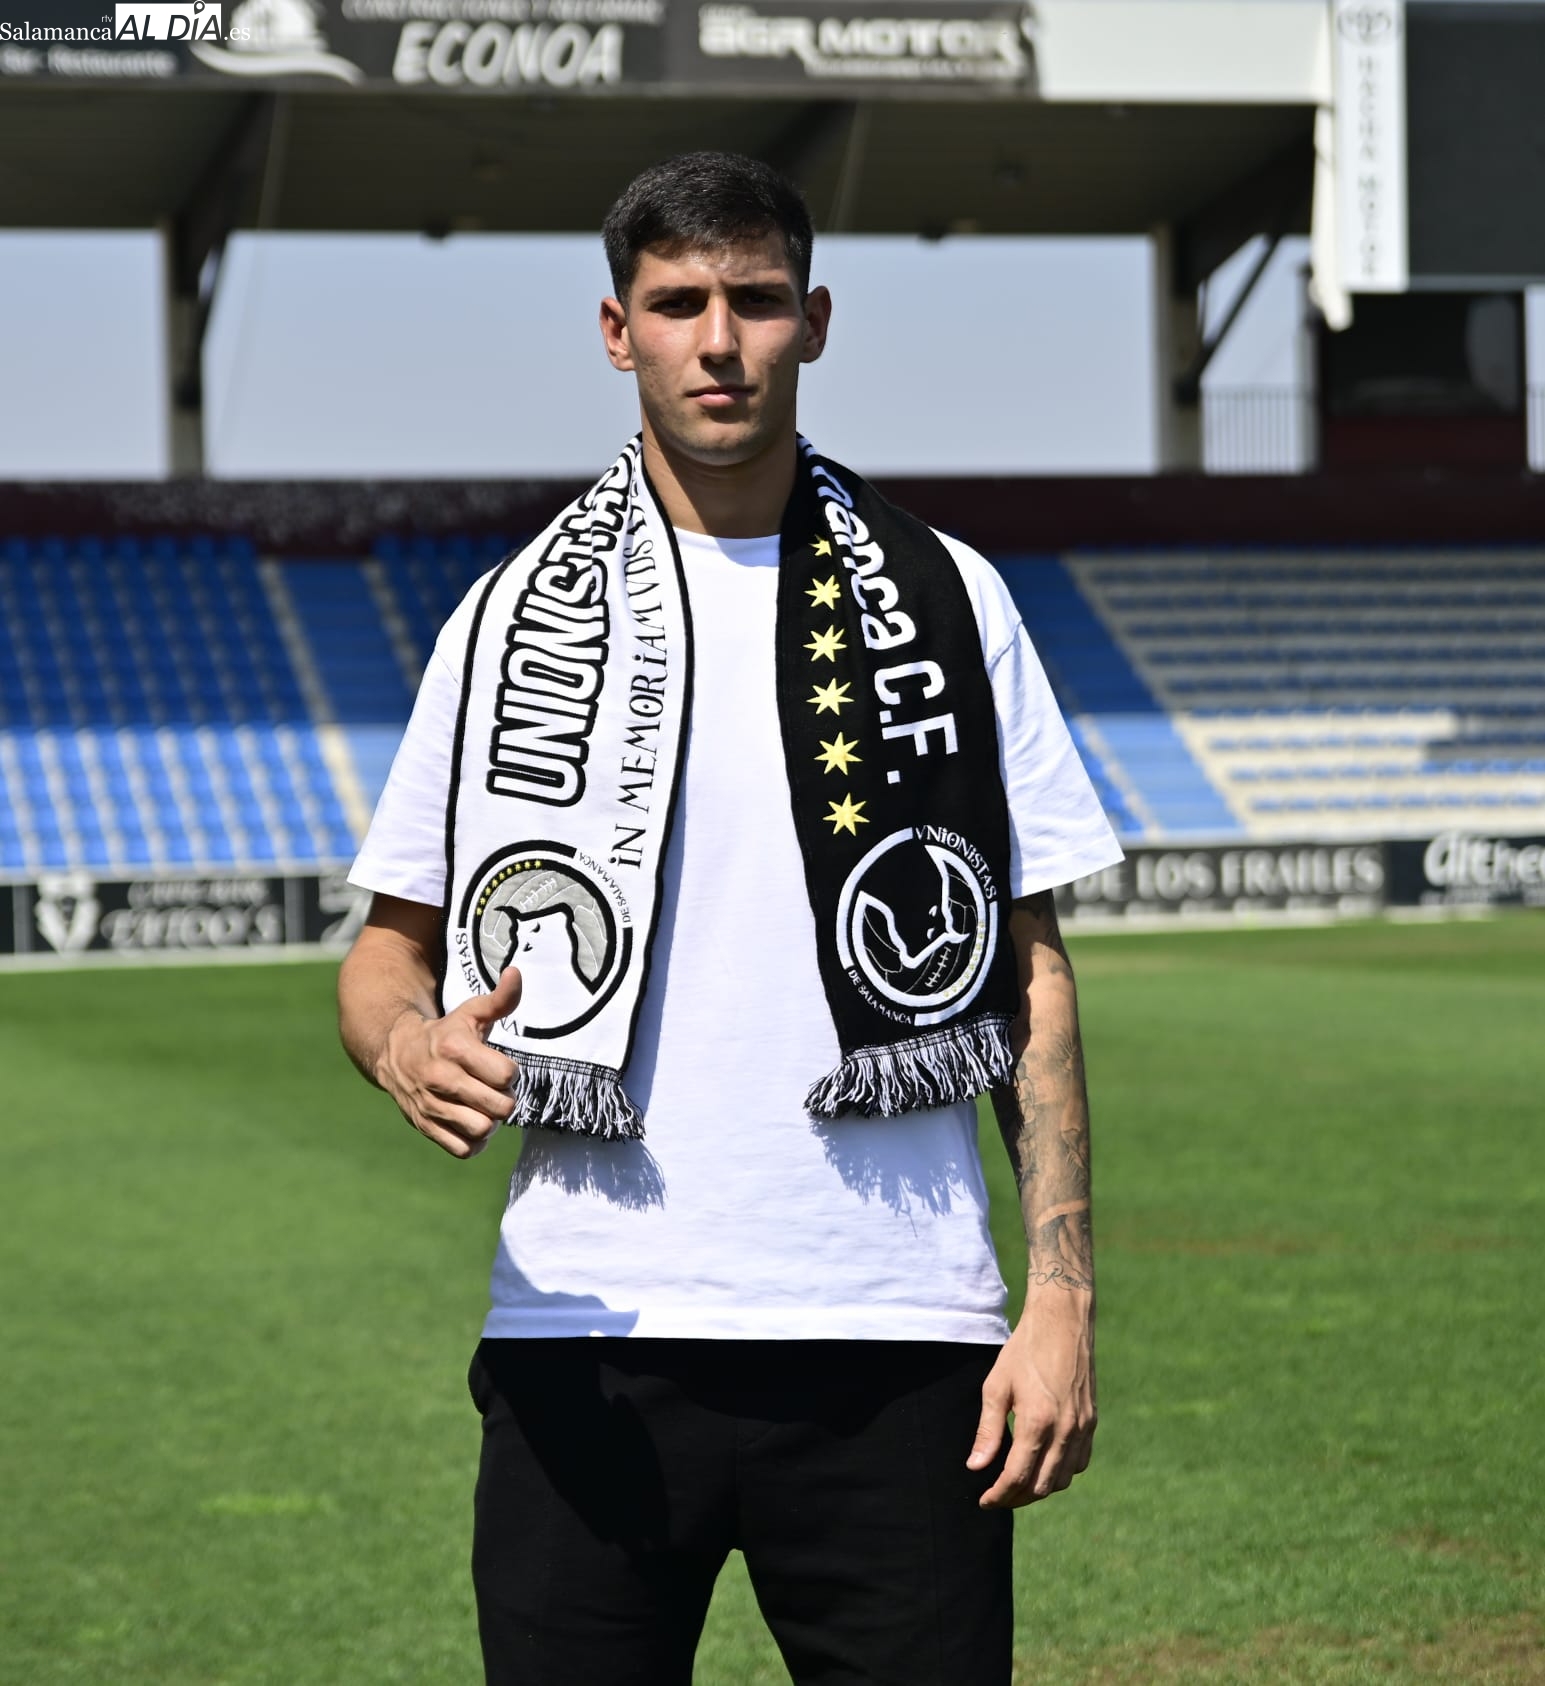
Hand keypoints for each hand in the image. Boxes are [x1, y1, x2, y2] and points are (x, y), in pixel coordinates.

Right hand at [378, 967, 521, 1158]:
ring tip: (484, 1107)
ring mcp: (431, 1105)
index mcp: (455, 1048)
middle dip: (505, 1099)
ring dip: (490, 1121)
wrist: (395, 1052)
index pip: (506, 1074)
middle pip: (500, 1107)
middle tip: (494, 1089)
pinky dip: (474, 1141)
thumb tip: (516, 973)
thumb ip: (500, 999)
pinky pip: (463, 1149)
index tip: (497, 1066)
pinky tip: (471, 1123)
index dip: (509, 1072)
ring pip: (482, 1129)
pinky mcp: (425, 1126)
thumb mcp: (471, 1012)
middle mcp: (441, 1078)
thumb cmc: (445, 1032)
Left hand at [968, 1288, 1095, 1506]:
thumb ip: (987, 1430)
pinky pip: (1079, 1463)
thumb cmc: (1024, 1349)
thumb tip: (976, 1466)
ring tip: (1016, 1484)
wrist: (1062, 1322)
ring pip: (1062, 1480)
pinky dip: (1060, 1473)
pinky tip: (1043, 1465)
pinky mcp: (1092, 1421)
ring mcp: (1083, 1427)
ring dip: (1038, 1489)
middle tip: (997, 1495)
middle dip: (1016, 1498)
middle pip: (1041, 1487)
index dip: (998, 1495)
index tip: (984, 1500)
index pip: (1017, 1476)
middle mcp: (1065, 1429)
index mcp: (1037, 1421)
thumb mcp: (996, 1386)